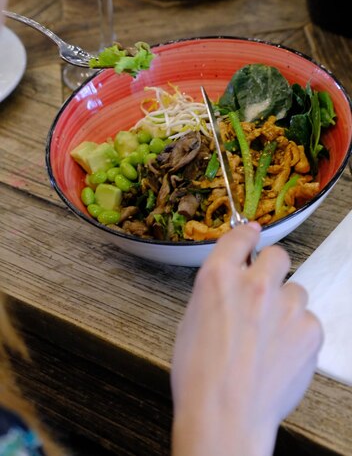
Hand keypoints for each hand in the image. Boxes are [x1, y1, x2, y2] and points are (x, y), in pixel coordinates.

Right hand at [171, 224, 322, 455]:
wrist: (225, 417)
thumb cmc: (200, 377)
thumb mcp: (190, 320)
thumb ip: (216, 292)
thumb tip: (231, 282)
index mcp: (218, 277)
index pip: (240, 237)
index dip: (247, 235)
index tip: (252, 234)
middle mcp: (255, 284)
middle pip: (277, 255)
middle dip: (271, 269)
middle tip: (263, 293)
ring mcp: (285, 306)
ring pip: (296, 290)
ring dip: (286, 305)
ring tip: (269, 336)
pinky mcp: (309, 330)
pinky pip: (309, 320)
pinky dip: (298, 333)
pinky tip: (281, 353)